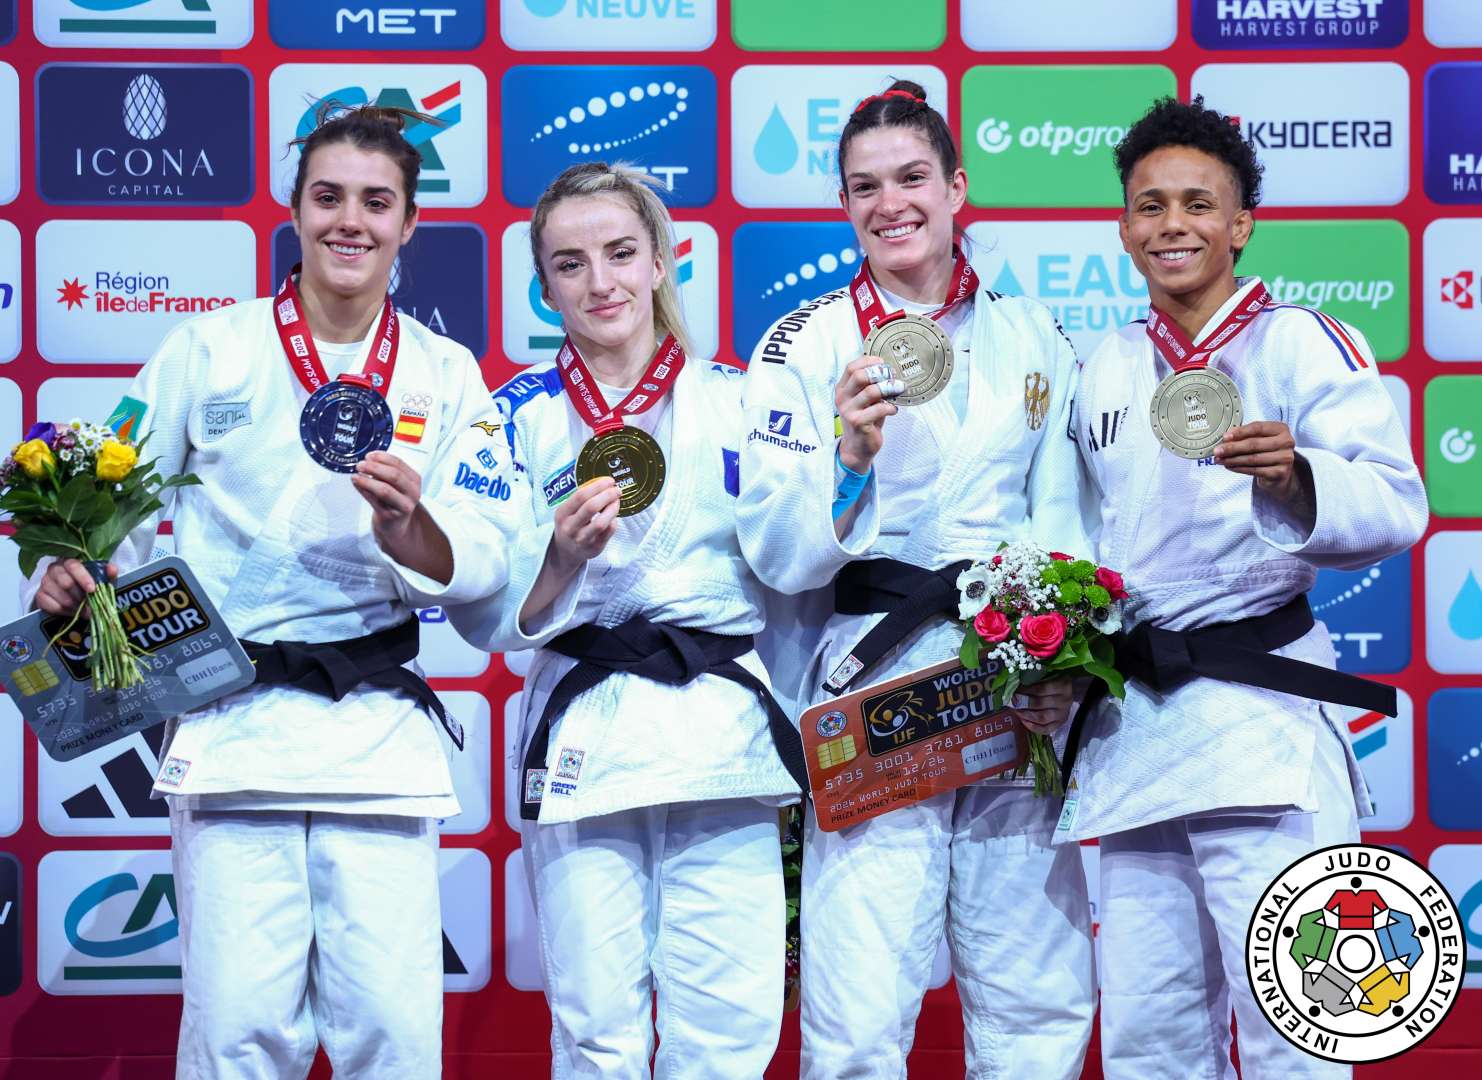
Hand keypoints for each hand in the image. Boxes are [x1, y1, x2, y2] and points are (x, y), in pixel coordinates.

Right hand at [35, 559, 114, 616]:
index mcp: (69, 561)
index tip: (92, 589)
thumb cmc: (87, 584)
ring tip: (85, 610)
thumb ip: (107, 573)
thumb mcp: (100, 579)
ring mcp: (45, 582)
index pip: (73, 566)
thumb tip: (112, 569)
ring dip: (75, 606)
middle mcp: (54, 569)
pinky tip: (73, 612)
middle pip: (66, 583)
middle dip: (81, 596)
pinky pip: (53, 606)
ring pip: (61, 596)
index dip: (83, 578)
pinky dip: (66, 611)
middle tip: (91, 605)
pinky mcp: (40, 596)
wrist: (73, 597)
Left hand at [354, 451, 451, 582]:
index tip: (369, 455)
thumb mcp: (396, 483)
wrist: (396, 524)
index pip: (399, 464)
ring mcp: (403, 505)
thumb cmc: (394, 499)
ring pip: (385, 490)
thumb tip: (368, 460)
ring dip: (368, 480)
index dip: (382, 457)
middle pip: (394, 476)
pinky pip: (374, 501)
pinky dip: (364, 491)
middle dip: (375, 467)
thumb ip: (385, 471)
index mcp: (414, 480)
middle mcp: (412, 492)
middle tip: (360, 464)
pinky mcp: (391, 516)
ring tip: (356, 475)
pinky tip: (356, 483)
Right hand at [550, 476, 620, 571]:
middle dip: (608, 495)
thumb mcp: (567, 511)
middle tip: (617, 490)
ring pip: (601, 522)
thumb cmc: (571, 524)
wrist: (566, 550)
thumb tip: (604, 484)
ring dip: (613, 508)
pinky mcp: (594, 548)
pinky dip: (614, 520)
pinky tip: (613, 516)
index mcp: (562, 514)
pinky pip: (609, 531)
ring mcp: (582, 539)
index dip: (597, 486)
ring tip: (616, 502)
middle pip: (591, 507)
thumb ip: (581, 499)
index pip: (580, 496)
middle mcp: (570, 527)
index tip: (609, 481)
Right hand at [835, 355, 902, 473]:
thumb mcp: (864, 400)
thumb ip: (871, 385)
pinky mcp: (858, 423)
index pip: (851, 367)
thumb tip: (889, 370)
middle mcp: (842, 398)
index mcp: (842, 389)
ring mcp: (849, 411)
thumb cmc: (864, 419)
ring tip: (899, 390)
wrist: (857, 447)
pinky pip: (879, 409)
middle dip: (880, 373)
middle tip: (893, 376)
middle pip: (859, 376)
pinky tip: (894, 410)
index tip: (883, 363)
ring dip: (889, 388)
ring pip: (871, 391)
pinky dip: (891, 407)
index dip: (868, 362)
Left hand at [1012, 678, 1073, 735]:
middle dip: (1023, 703)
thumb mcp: (1050, 675)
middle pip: (1040, 703)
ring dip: (1026, 715)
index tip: (1014, 691)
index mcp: (1063, 685)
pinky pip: (1046, 729)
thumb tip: (1015, 685)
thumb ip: (1037, 679)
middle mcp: (1064, 701)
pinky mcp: (1060, 723)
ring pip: (1042, 717)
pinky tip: (1024, 721)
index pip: (1041, 689)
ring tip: (1016, 711)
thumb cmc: (1056, 681)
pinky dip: (1033, 727)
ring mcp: (1063, 714)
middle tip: (1012, 702)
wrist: (1072, 691)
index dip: (1026, 690)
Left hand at [1213, 421, 1299, 496]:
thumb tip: (1226, 438)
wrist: (1280, 473)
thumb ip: (1245, 436)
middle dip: (1232, 448)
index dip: (1240, 432)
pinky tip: (1229, 466)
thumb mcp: (1259, 439)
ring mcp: (1285, 458)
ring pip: (1253, 458)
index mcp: (1281, 429)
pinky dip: (1239, 468)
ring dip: (1232, 460)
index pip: (1258, 428)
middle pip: (1254, 444)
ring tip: (1219, 460)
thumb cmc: (1266, 451)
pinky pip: (1255, 470)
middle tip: (1217, 451)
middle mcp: (1286, 442)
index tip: (1224, 437)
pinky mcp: (1280, 472)